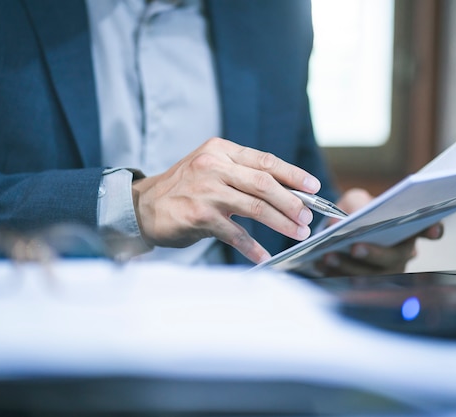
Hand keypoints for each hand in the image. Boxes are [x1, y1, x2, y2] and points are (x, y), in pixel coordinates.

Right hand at [131, 137, 320, 262]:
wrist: (143, 206)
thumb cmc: (182, 188)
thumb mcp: (209, 168)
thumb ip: (240, 175)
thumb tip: (285, 193)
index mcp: (220, 151)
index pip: (265, 160)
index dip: (293, 174)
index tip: (313, 187)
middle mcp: (213, 166)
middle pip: (264, 183)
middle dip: (292, 202)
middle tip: (307, 217)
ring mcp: (206, 191)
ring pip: (255, 207)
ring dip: (280, 222)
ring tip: (297, 233)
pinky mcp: (199, 215)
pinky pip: (235, 233)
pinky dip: (252, 246)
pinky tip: (264, 255)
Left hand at [314, 188, 443, 275]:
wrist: (337, 230)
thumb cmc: (353, 212)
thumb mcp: (355, 200)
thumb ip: (357, 203)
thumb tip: (352, 217)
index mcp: (406, 230)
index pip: (429, 229)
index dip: (433, 230)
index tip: (433, 229)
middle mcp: (400, 255)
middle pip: (393, 259)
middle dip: (374, 254)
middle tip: (356, 247)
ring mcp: (383, 273)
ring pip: (371, 276)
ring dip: (349, 267)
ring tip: (329, 256)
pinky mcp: (361, 284)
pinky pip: (349, 283)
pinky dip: (334, 274)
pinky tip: (320, 264)